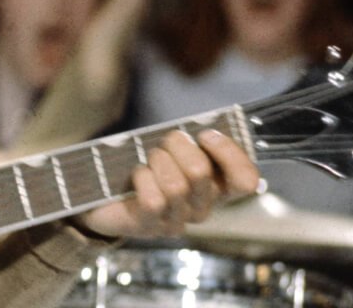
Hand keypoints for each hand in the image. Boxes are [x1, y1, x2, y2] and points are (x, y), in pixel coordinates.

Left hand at [76, 130, 259, 238]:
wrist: (106, 196)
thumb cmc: (148, 166)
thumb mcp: (175, 150)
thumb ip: (194, 141)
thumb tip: (206, 126)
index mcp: (217, 188)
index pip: (246, 179)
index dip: (229, 153)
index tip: (205, 134)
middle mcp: (202, 208)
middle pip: (200, 172)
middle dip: (178, 145)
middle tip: (165, 141)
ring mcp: (177, 221)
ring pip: (176, 186)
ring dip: (157, 161)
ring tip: (149, 159)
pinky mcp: (150, 227)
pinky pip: (154, 200)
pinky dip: (142, 178)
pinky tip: (138, 174)